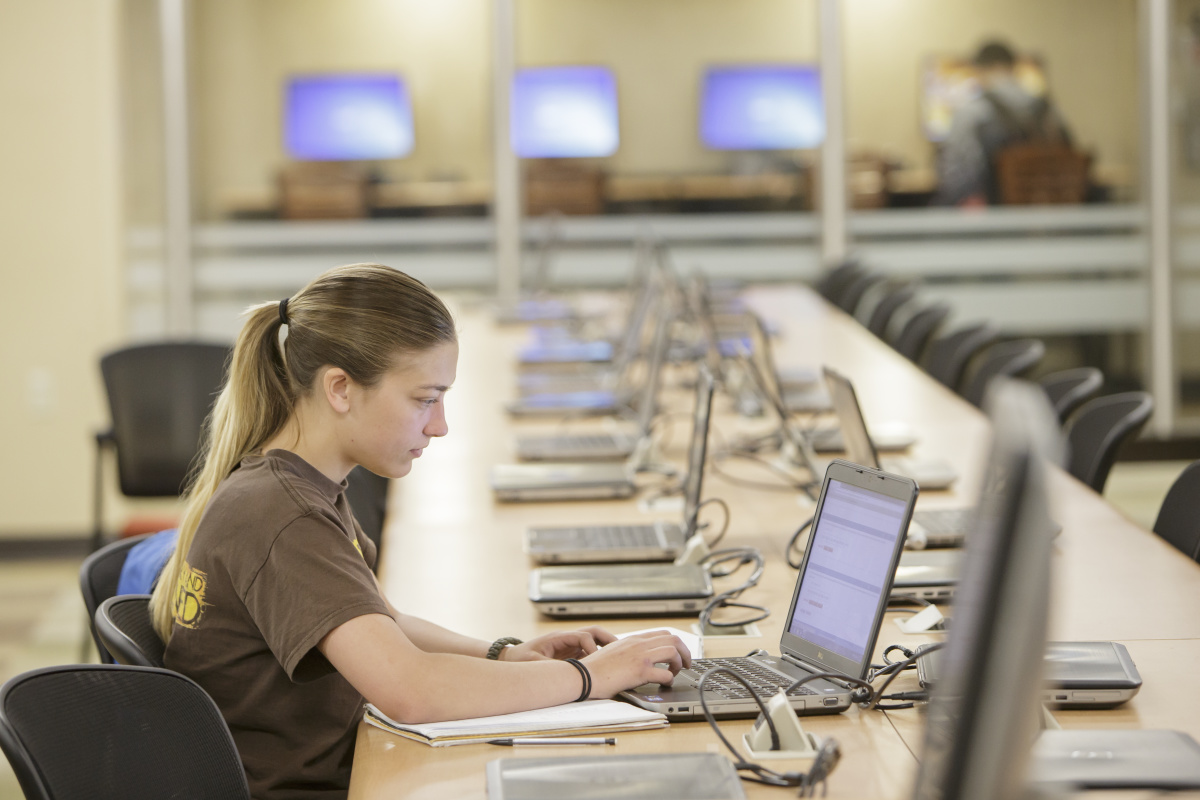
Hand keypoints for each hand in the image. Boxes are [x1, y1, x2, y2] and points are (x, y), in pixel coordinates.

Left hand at [500, 626, 616, 661]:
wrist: (512, 658)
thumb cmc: (521, 659)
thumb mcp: (533, 664)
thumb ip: (549, 668)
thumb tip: (564, 674)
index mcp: (559, 638)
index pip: (583, 636)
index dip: (592, 647)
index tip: (596, 660)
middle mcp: (567, 639)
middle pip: (593, 632)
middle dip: (608, 640)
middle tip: (620, 650)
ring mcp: (570, 645)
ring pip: (594, 641)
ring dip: (606, 647)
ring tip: (619, 657)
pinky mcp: (571, 653)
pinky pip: (589, 652)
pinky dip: (599, 657)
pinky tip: (607, 667)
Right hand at [580, 630, 691, 698]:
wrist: (584, 675)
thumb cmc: (595, 668)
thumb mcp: (614, 651)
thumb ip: (628, 651)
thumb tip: (641, 658)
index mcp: (633, 639)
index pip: (663, 634)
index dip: (676, 644)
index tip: (678, 654)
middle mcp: (639, 644)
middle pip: (673, 640)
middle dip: (684, 652)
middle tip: (686, 664)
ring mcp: (640, 657)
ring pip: (673, 652)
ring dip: (679, 663)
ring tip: (675, 673)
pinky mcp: (640, 672)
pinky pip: (665, 674)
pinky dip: (669, 679)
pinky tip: (664, 684)